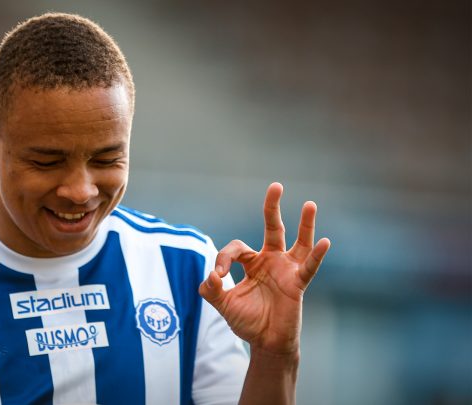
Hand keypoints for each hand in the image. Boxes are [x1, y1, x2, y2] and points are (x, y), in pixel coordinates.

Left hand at [199, 182, 329, 354]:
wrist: (265, 343)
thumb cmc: (246, 321)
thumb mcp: (223, 305)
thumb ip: (211, 290)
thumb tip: (210, 276)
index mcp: (252, 263)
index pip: (236, 248)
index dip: (223, 258)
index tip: (217, 277)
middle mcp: (271, 261)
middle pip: (273, 228)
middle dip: (272, 208)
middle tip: (276, 186)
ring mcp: (286, 270)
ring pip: (298, 242)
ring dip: (305, 224)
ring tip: (310, 204)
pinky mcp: (297, 284)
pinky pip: (308, 267)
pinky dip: (316, 255)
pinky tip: (324, 241)